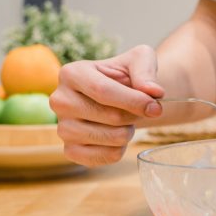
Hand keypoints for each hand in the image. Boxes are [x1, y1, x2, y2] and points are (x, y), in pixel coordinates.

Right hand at [51, 45, 164, 165]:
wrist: (117, 95)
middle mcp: (60, 101)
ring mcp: (62, 128)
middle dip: (134, 115)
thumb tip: (154, 92)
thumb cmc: (126, 75)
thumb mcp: (139, 59)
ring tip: (125, 120)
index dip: (134, 101)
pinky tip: (117, 136)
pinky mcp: (70, 150)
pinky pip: (105, 157)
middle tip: (139, 110)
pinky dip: (120, 149)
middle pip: (110, 117)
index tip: (156, 107)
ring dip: (128, 131)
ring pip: (111, 138)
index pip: (103, 91)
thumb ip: (146, 71)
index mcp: (71, 73)